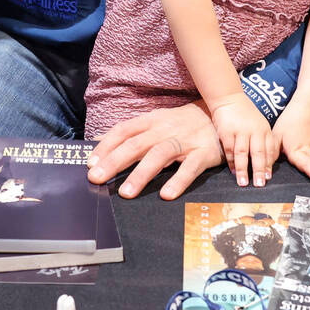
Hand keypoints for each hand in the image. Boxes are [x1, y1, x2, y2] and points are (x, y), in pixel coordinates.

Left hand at [87, 102, 223, 199]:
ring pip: (159, 155)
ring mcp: (184, 141)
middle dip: (114, 162)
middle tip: (96, 179)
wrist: (220, 115)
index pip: (123, 131)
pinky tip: (166, 195)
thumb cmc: (180, 123)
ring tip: (125, 193)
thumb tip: (100, 143)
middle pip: (135, 144)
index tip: (90, 163)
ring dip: (141, 174)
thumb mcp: (154, 122)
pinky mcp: (203, 153)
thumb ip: (131, 134)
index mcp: (150, 121)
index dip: (106, 146)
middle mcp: (164, 129)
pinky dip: (178, 181)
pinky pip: (190, 168)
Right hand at [208, 93, 276, 187]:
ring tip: (243, 182)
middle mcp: (254, 131)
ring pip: (242, 153)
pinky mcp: (227, 131)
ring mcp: (240, 131)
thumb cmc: (245, 114)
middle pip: (258, 153)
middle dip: (259, 171)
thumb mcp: (260, 124)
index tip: (268, 178)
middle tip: (259, 184)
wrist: (229, 98)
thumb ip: (264, 141)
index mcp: (265, 130)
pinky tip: (232, 170)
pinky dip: (231, 161)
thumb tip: (268, 162)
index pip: (269, 150)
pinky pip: (229, 149)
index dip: (269, 165)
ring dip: (243, 169)